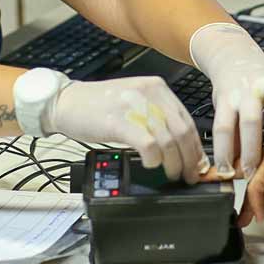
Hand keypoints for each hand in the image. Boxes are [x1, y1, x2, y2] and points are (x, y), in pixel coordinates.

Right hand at [47, 76, 207, 182]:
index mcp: (157, 88)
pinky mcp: (119, 121)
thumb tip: (180, 146)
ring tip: (171, 174)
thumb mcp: (135, 103)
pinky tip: (151, 164)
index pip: (187, 121)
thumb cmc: (99, 106)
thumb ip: (157, 118)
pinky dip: (154, 159)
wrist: (66, 102)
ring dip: (173, 163)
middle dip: (189, 159)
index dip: (195, 147)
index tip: (197, 164)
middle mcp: (150, 93)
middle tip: (188, 175)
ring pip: (168, 140)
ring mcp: (134, 106)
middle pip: (182, 132)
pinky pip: (147, 144)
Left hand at [190, 22, 263, 178]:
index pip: (224, 128)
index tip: (228, 171)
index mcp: (227, 99)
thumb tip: (230, 166)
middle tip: (253, 168)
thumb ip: (230, 134)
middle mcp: (247, 90)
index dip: (224, 152)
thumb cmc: (229, 88)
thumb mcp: (221, 108)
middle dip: (252, 148)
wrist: (233, 55)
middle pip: (250, 119)